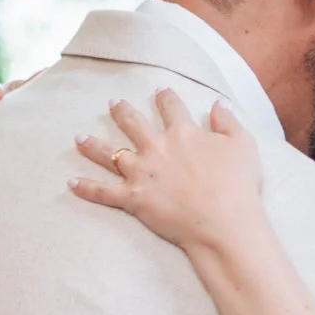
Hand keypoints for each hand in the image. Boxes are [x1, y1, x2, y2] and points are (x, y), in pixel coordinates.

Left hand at [69, 90, 262, 253]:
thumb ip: (228, 121)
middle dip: (122, 111)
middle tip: (113, 103)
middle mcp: (157, 147)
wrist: (223, 222)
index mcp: (182, 132)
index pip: (170, 107)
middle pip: (133, 123)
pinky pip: (103, 192)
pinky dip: (86, 188)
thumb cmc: (237, 185)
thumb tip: (218, 103)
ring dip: (92, 145)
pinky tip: (71, 183)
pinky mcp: (132, 198)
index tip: (160, 91)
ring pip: (109, 153)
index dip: (165, 97)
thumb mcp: (243, 145)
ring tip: (79, 138)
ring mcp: (141, 172)